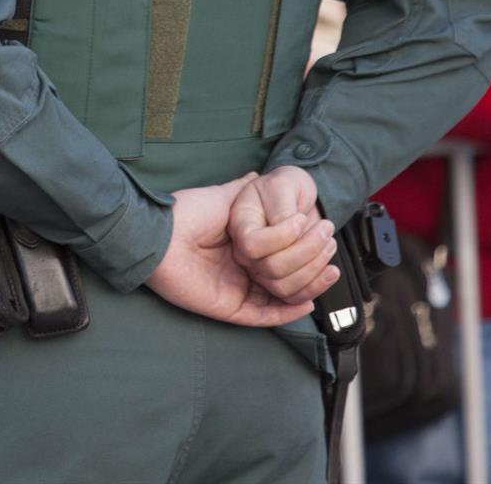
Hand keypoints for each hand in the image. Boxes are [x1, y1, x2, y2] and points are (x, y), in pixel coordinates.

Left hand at [146, 174, 334, 327]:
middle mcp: (239, 271)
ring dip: (305, 289)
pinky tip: (306, 301)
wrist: (159, 234)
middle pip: (284, 278)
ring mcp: (235, 290)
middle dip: (310, 269)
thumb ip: (242, 190)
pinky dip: (285, 312)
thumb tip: (258, 175)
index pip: (279, 255)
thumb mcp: (222, 198)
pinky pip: (262, 316)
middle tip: (330, 255)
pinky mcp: (228, 308)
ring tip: (328, 274)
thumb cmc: (186, 213)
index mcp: (239, 248)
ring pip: (279, 298)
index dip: (302, 250)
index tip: (325, 239)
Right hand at [227, 166, 338, 303]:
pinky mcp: (278, 280)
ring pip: (283, 287)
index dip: (281, 236)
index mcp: (239, 224)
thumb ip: (281, 206)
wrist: (296, 197)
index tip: (301, 219)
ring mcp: (260, 269)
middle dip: (306, 251)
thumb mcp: (282, 185)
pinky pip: (293, 297)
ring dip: (314, 269)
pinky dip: (316, 287)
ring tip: (330, 243)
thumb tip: (289, 229)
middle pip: (269, 268)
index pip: (252, 244)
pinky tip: (331, 271)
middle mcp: (244, 251)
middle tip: (326, 229)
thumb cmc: (286, 186)